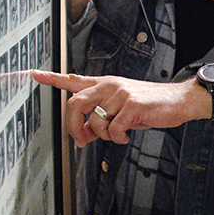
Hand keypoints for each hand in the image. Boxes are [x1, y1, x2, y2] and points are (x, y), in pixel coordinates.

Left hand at [31, 70, 207, 144]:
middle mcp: (109, 85)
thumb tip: (83, 133)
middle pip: (75, 104)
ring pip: (95, 120)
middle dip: (73, 127)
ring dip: (102, 135)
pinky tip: (126, 135)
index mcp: (105, 84)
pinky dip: (117, 138)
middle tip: (81, 140)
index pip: (73, 79)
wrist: (178, 101)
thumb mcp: (122, 109)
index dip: (53, 79)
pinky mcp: (132, 104)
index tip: (35, 74)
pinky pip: (113, 129)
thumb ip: (100, 117)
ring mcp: (120, 93)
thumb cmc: (150, 105)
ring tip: (115, 135)